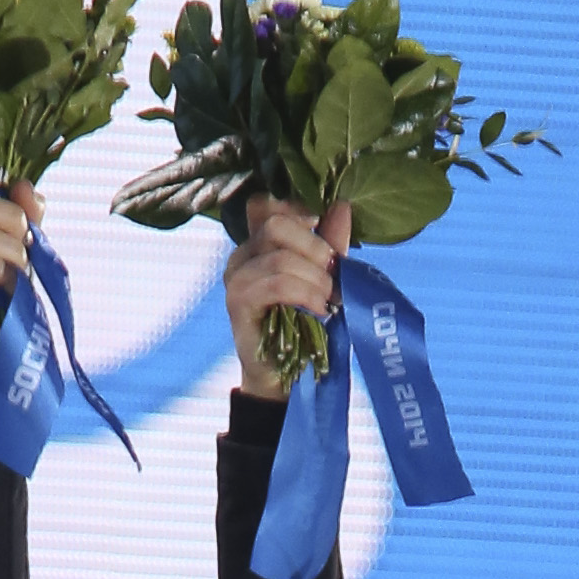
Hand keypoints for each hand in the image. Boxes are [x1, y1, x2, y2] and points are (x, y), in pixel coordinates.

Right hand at [227, 190, 347, 385]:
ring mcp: (236, 278)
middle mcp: (242, 254)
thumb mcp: (323, 276)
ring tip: (330, 298)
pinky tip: (320, 309)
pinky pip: (276, 284)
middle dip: (314, 246)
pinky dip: (305, 293)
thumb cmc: (304, 323)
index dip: (297, 209)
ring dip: (314, 277)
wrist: (285, 375)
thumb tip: (342, 204)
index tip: (325, 234)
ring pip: (278, 257)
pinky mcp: (238, 303)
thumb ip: (330, 241)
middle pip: (275, 223)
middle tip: (334, 273)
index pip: (266, 203)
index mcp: (258, 241)